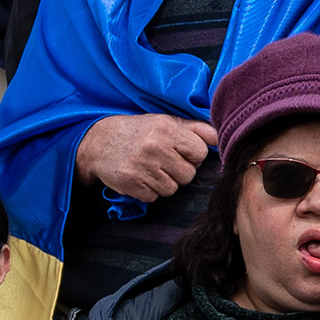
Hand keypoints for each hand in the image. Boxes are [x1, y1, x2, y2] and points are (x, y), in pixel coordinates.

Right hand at [75, 113, 213, 201]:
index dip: (192, 155)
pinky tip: (140, 177)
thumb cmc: (139, 131)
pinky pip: (154, 197)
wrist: (99, 142)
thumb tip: (220, 137)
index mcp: (167, 130)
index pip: (200, 153)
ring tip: (151, 169)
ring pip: (172, 189)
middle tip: (164, 162)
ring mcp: (142, 167)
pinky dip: (149, 191)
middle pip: (188, 175)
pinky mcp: (131, 184)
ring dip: (164, 182)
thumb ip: (196, 129)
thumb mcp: (166, 122)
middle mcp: (155, 148)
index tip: (180, 152)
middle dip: (179, 171)